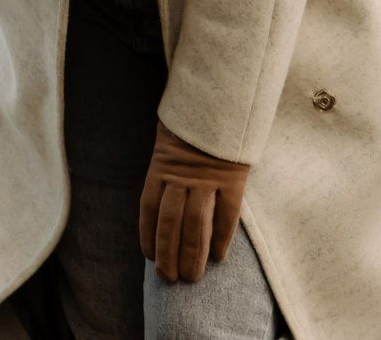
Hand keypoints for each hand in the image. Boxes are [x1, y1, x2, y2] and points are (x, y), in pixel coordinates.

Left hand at [138, 124, 248, 283]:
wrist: (222, 99)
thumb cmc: (191, 121)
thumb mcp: (168, 137)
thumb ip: (165, 165)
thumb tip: (160, 194)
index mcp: (161, 166)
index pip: (150, 208)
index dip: (148, 235)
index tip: (149, 257)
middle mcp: (181, 176)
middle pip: (171, 222)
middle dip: (168, 254)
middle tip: (170, 280)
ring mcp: (208, 179)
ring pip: (196, 224)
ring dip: (192, 254)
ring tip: (192, 277)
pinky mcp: (233, 179)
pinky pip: (226, 214)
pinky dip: (222, 237)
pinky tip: (218, 258)